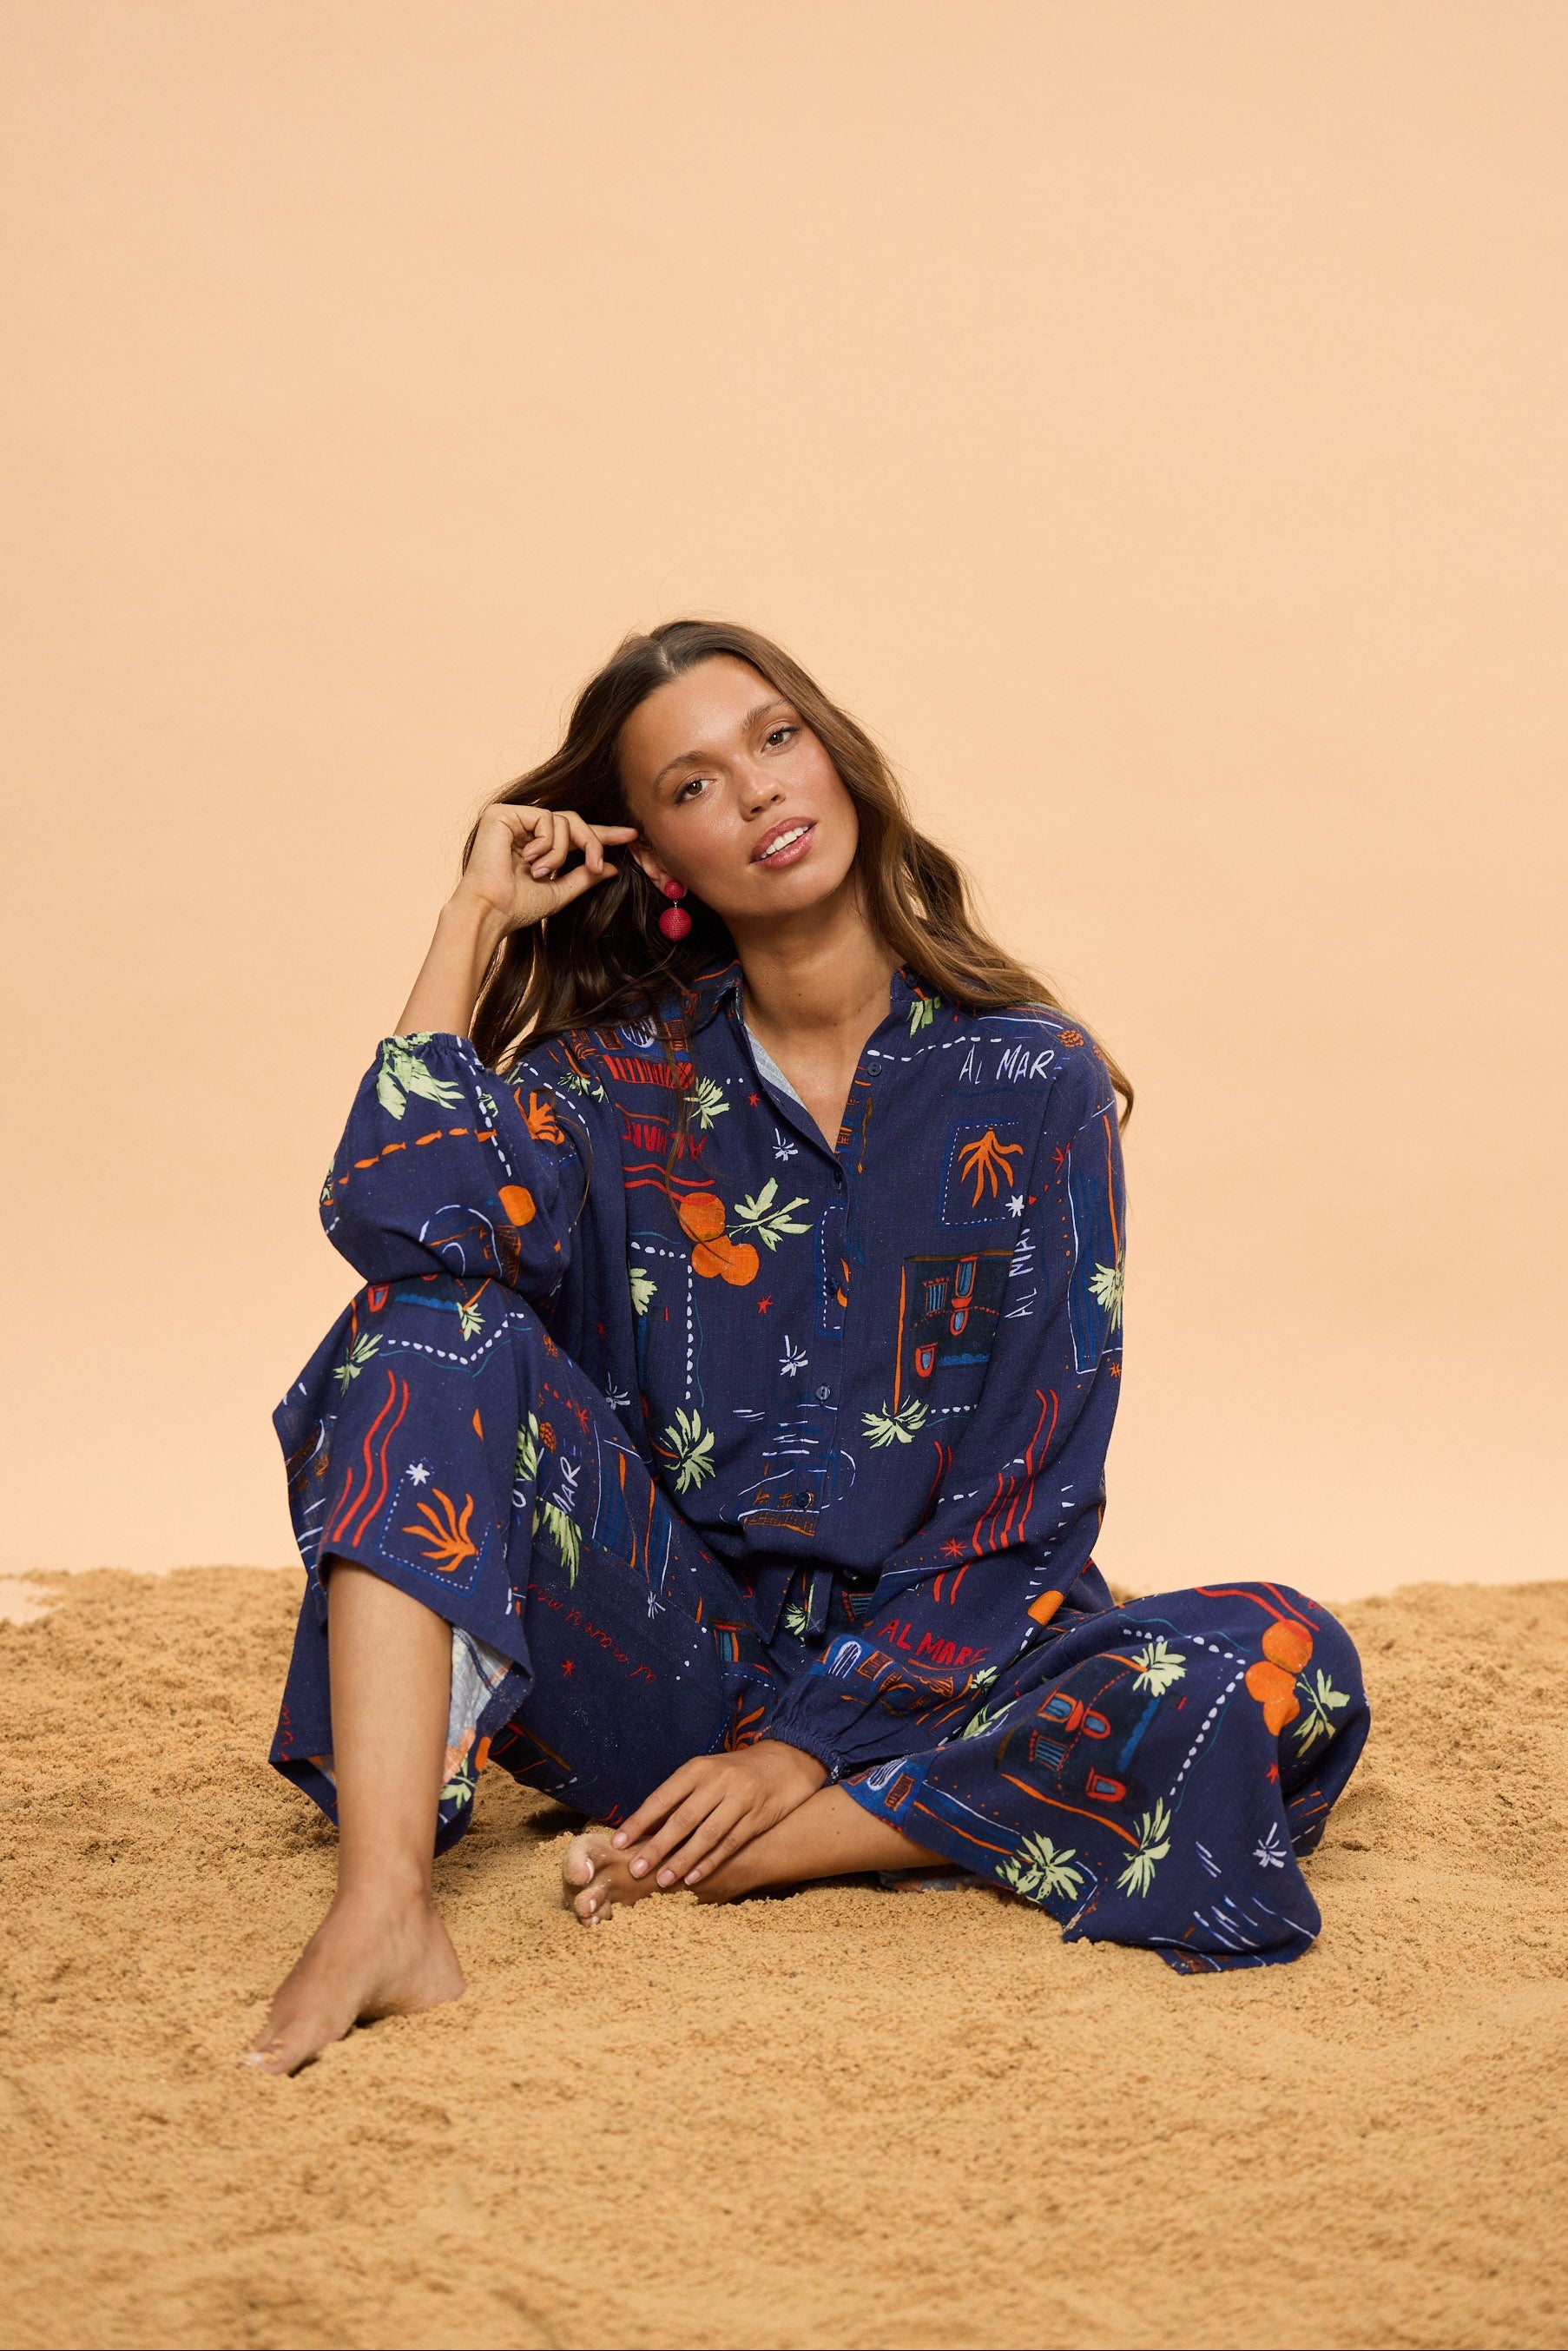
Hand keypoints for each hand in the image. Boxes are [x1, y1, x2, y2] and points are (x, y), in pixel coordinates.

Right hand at [453, 801, 640, 938]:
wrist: (490, 911)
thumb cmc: (518, 907)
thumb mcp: (560, 892)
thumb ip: (584, 877)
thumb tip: (611, 867)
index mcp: (536, 846)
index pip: (574, 834)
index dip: (603, 834)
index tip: (631, 836)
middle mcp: (524, 829)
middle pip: (573, 821)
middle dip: (591, 841)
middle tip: (595, 864)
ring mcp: (514, 818)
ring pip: (563, 820)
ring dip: (561, 852)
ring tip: (540, 873)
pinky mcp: (503, 813)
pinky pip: (546, 819)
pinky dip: (547, 844)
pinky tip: (529, 861)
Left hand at [612, 1740, 827, 1888]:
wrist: (787, 1761)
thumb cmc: (735, 1771)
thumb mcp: (706, 1773)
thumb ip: (678, 1797)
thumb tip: (642, 1827)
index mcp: (698, 1768)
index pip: (662, 1797)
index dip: (639, 1821)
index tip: (618, 1842)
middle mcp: (718, 1782)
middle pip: (682, 1819)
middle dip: (657, 1846)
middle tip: (636, 1869)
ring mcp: (740, 1799)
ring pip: (706, 1835)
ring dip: (682, 1860)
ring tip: (663, 1880)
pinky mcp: (757, 1817)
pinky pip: (730, 1843)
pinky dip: (711, 1862)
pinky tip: (694, 1877)